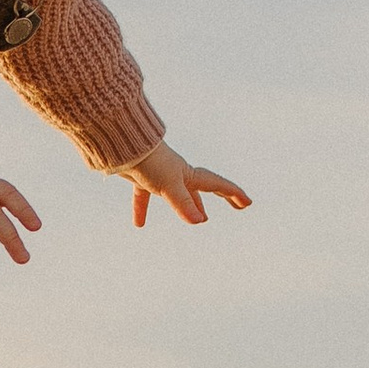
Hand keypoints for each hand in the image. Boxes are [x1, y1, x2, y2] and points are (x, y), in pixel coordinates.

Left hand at [127, 140, 250, 228]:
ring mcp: (160, 176)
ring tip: (199, 220)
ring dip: (191, 205)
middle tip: (236, 205)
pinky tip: (139, 224)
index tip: (248, 203)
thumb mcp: (169, 185)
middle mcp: (178, 174)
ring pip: (179, 194)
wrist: (121, 143)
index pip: (217, 185)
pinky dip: (142, 210)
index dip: (234, 194)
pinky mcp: (141, 178)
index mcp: (189, 175)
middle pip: (205, 188)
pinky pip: (144, 197)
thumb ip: (183, 203)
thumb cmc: (149, 161)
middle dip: (222, 196)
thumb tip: (198, 221)